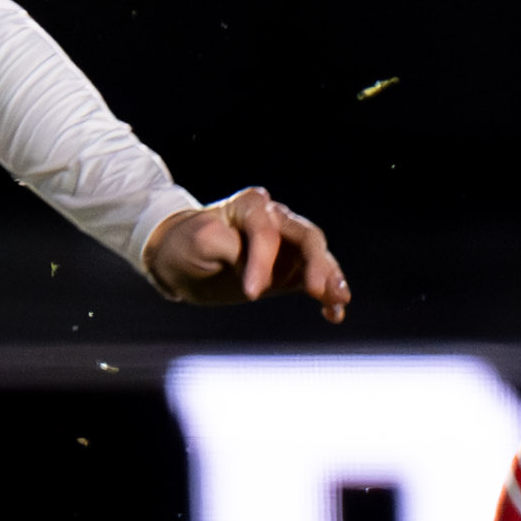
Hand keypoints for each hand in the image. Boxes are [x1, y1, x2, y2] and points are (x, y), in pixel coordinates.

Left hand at [142, 191, 351, 322]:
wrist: (180, 259)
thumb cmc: (186, 244)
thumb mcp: (198, 242)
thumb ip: (224, 244)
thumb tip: (245, 255)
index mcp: (252, 205)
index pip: (266, 231)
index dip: (263, 260)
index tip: (252, 292)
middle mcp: (276, 220)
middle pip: (305, 237)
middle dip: (315, 263)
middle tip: (316, 289)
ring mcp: (287, 245)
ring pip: (317, 257)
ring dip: (330, 277)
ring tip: (340, 298)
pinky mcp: (291, 270)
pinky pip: (315, 280)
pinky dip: (326, 296)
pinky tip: (334, 315)